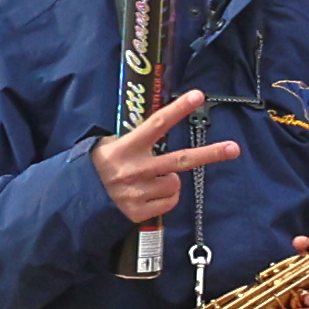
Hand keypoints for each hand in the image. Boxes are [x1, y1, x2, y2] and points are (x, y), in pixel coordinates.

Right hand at [91, 89, 236, 222]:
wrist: (74, 201)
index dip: (178, 109)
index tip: (198, 95)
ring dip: (169, 181)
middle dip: (210, 154)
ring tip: (149, 180)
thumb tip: (160, 128)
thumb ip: (134, 139)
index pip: (157, 124)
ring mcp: (138, 192)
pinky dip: (164, 198)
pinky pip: (170, 202)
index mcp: (126, 148)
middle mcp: (134, 169)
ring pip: (176, 183)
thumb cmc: (96, 168)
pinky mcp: (139, 212)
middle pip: (181, 160)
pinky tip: (147, 195)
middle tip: (233, 148)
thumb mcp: (108, 146)